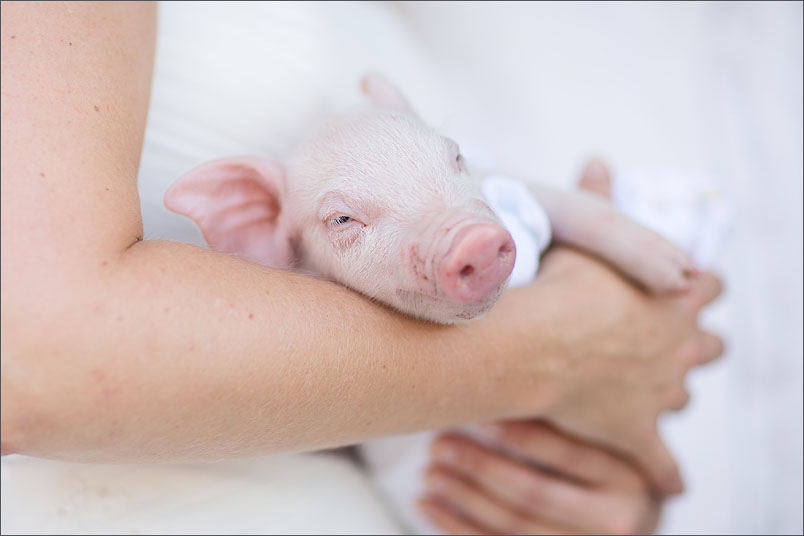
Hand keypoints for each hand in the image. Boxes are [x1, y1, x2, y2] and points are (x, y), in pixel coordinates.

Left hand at [419, 422, 659, 534]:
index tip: (477, 412)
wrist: (623, 514)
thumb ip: (570, 407)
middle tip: (439, 443)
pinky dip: (457, 526)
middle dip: (481, 467)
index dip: (521, 435)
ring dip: (464, 496)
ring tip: (431, 471)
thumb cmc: (605, 456)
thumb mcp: (605, 432)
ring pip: (515, 524)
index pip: (569, 456)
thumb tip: (503, 359)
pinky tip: (428, 504)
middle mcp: (617, 519)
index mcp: (631, 476)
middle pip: (536, 493)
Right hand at [486, 161, 722, 494]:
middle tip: (675, 341)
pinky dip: (664, 471)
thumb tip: (598, 157)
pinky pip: (660, 461)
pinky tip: (669, 483)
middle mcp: (680, 343)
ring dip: (672, 391)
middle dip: (696, 341)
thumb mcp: (580, 231)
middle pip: (711, 344)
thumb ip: (597, 198)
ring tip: (656, 393)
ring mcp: (662, 390)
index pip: (709, 284)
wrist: (536, 344)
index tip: (687, 286)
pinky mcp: (637, 429)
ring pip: (684, 396)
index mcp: (676, 295)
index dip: (699, 285)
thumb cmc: (559, 287)